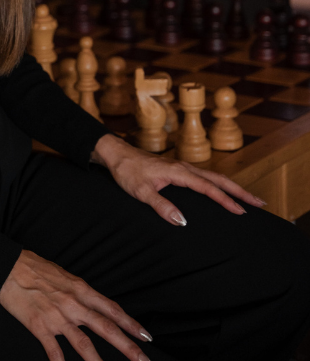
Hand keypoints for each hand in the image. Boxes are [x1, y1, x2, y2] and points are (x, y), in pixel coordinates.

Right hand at [0, 249, 151, 360]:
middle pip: (105, 328)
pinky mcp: (39, 326)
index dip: (130, 324)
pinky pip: (54, 351)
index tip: (146, 336)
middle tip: (143, 359)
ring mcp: (57, 316)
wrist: (9, 266)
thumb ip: (81, 293)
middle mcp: (73, 304)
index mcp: (81, 289)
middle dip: (127, 346)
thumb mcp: (65, 276)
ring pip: (84, 343)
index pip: (112, 309)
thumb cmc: (36, 269)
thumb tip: (95, 306)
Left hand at [91, 133, 265, 224]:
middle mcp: (184, 167)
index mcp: (178, 172)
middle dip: (239, 191)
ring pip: (213, 176)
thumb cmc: (128, 172)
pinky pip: (205, 177)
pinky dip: (219, 184)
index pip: (208, 188)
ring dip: (231, 187)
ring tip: (248, 199)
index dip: (225, 200)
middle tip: (259, 203)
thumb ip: (161, 205)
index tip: (241, 211)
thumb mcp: (141, 192)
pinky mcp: (178, 170)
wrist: (117, 155)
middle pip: (218, 179)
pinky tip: (223, 192)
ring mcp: (182, 168)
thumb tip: (181, 221)